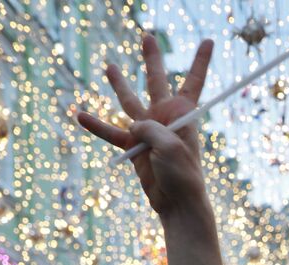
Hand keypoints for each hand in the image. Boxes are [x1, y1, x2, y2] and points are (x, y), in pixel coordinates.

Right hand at [75, 33, 213, 215]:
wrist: (176, 203)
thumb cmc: (182, 173)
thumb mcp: (169, 146)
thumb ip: (149, 128)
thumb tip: (133, 125)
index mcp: (183, 113)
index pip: (193, 81)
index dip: (201, 61)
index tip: (209, 41)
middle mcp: (165, 117)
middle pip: (157, 81)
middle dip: (152, 60)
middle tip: (148, 37)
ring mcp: (149, 131)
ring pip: (130, 102)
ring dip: (119, 85)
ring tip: (108, 66)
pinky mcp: (134, 147)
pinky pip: (112, 133)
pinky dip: (96, 126)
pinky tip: (80, 115)